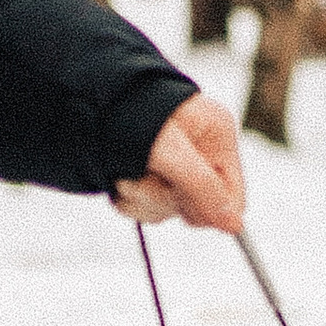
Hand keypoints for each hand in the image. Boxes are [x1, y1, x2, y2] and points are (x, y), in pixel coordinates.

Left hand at [114, 90, 246, 233]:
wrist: (89, 99)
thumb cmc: (133, 112)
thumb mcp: (171, 151)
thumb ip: (203, 187)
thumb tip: (237, 226)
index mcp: (217, 137)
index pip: (233, 195)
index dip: (212, 209)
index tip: (184, 204)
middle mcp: (200, 154)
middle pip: (199, 208)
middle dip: (167, 198)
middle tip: (148, 176)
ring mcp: (175, 168)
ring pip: (169, 210)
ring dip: (144, 198)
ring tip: (128, 172)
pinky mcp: (151, 178)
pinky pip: (148, 208)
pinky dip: (131, 200)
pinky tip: (122, 178)